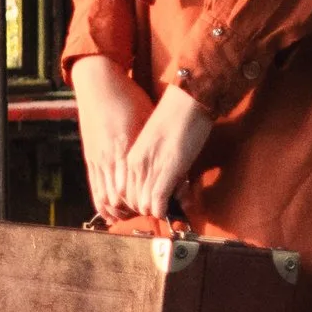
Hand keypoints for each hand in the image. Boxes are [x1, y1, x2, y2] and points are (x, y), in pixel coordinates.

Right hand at [72, 54, 153, 219]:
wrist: (98, 83)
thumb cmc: (128, 97)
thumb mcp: (147, 118)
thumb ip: (153, 143)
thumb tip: (172, 161)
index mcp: (126, 147)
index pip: (135, 186)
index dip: (147, 201)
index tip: (160, 208)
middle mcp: (109, 157)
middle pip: (120, 197)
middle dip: (135, 211)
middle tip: (148, 215)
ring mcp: (97, 158)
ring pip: (105, 197)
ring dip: (118, 211)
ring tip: (132, 218)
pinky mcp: (89, 158)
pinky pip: (94, 188)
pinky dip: (103, 204)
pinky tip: (112, 212)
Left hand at [118, 83, 214, 224]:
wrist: (187, 102)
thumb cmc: (176, 117)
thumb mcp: (158, 143)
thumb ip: (157, 163)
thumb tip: (166, 183)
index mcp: (131, 158)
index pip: (125, 193)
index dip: (139, 201)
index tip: (154, 202)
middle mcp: (135, 165)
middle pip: (133, 202)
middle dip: (149, 208)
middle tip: (166, 204)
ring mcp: (149, 169)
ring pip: (144, 205)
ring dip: (158, 210)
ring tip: (174, 204)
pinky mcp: (166, 171)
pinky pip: (157, 201)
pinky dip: (164, 210)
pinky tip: (170, 209)